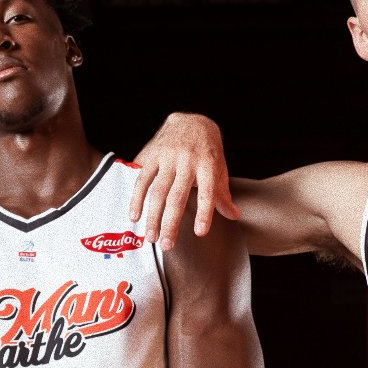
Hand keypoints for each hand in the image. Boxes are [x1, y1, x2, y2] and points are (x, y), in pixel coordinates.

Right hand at [128, 112, 237, 250]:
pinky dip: (136, 199)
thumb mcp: (219, 169)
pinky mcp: (152, 154)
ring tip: (151, 238)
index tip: (200, 233)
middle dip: (171, 223)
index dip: (204, 212)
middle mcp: (187, 161)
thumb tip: (233, 216)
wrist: (190, 121)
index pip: (208, 192)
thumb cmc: (207, 151)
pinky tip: (134, 216)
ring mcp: (167, 157)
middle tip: (167, 246)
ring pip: (158, 191)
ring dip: (152, 216)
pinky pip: (142, 179)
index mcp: (208, 165)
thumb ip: (222, 194)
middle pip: (177, 197)